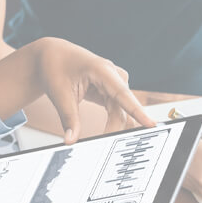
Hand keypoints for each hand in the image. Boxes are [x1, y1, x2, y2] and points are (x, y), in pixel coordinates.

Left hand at [0, 38, 155, 143]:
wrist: (51, 56)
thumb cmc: (55, 67)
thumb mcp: (59, 94)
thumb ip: (68, 119)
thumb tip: (71, 140)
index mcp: (102, 70)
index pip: (123, 94)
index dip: (138, 110)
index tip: (150, 124)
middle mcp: (113, 75)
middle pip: (122, 108)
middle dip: (115, 128)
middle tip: (106, 146)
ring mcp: (114, 82)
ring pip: (121, 111)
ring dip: (114, 127)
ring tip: (106, 142)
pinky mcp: (111, 90)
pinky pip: (117, 110)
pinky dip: (112, 123)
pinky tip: (108, 134)